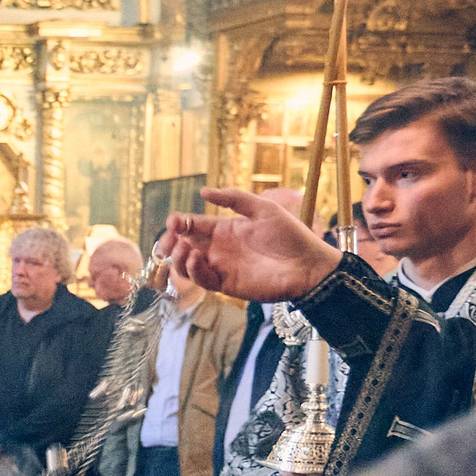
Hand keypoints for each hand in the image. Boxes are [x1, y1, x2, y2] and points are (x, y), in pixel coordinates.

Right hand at [161, 189, 342, 302]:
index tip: (173, 222)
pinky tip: (196, 258)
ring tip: (184, 249)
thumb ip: (234, 199)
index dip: (178, 223)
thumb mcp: (262, 209)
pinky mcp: (226, 285)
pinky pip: (202, 279)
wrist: (307, 265)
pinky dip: (193, 270)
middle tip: (167, 241)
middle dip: (170, 243)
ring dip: (179, 257)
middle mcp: (219, 249)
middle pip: (183, 246)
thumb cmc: (290, 236)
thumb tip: (203, 191)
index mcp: (225, 229)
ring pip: (187, 265)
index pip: (193, 225)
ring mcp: (221, 267)